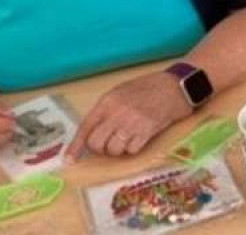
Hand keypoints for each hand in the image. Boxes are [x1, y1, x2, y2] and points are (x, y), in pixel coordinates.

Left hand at [66, 71, 192, 159]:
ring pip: (113, 149)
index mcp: (108, 101)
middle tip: (110, 143)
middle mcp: (117, 113)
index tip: (69, 159)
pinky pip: (131, 150)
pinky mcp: (146, 132)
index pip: (85, 127)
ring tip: (128, 138)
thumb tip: (93, 131)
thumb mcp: (122, 92)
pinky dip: (133, 147)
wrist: (176, 87)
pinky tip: (140, 137)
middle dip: (101, 148)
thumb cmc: (149, 87)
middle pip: (97, 143)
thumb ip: (107, 109)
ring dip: (119, 148)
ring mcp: (132, 123)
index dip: (75, 145)